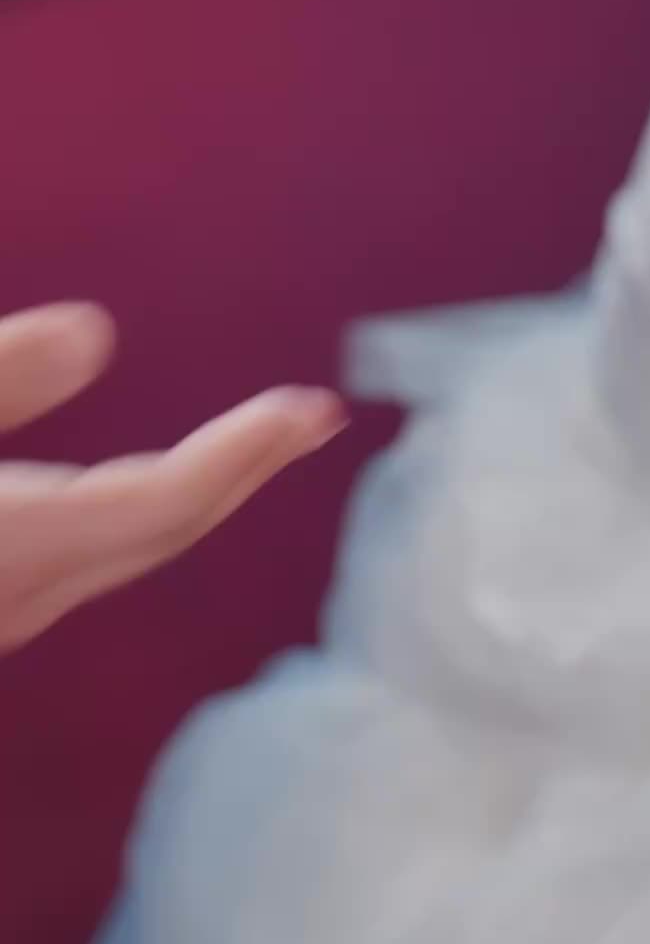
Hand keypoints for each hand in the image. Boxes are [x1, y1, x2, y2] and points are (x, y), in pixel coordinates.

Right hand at [0, 303, 345, 650]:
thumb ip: (1, 374)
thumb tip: (100, 331)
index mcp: (17, 545)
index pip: (163, 502)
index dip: (240, 450)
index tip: (308, 407)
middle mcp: (24, 593)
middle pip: (168, 530)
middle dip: (250, 464)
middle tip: (322, 412)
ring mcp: (7, 612)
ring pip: (132, 549)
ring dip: (208, 485)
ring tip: (266, 435)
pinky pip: (97, 555)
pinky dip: (152, 506)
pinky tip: (151, 484)